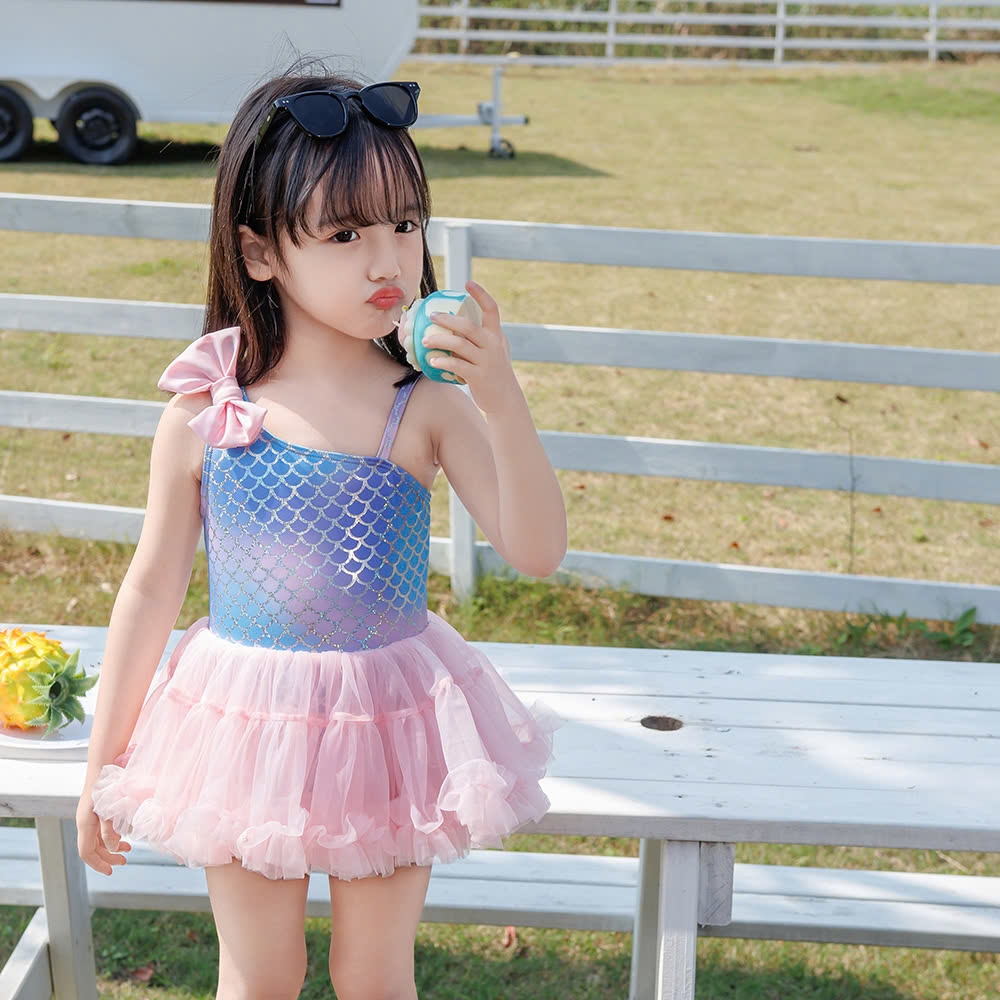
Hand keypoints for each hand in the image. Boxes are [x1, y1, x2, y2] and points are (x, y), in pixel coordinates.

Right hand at [76, 791, 130, 875]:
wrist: (104, 762)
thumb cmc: (107, 784)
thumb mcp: (109, 809)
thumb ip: (109, 829)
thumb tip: (112, 848)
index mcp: (84, 823)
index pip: (86, 852)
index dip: (98, 864)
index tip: (111, 871)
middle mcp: (85, 821)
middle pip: (92, 848)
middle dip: (108, 857)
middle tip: (125, 860)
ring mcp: (90, 816)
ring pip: (98, 839)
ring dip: (112, 847)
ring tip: (128, 848)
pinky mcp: (97, 810)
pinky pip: (101, 829)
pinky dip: (112, 835)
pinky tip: (124, 834)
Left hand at [421, 280, 520, 413]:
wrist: (505, 398)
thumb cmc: (494, 371)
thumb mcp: (494, 350)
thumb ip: (480, 337)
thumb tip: (455, 324)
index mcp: (496, 335)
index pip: (492, 309)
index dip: (481, 294)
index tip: (468, 283)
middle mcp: (493, 345)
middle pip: (468, 326)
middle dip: (448, 320)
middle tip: (431, 316)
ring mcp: (486, 361)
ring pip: (460, 345)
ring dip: (440, 340)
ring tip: (425, 341)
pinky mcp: (479, 376)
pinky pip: (457, 365)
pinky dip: (443, 361)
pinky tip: (432, 361)